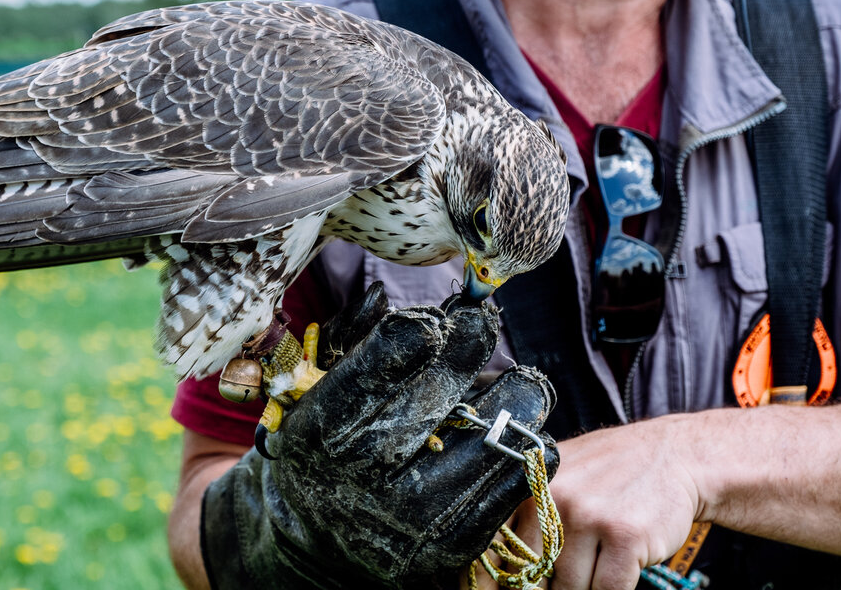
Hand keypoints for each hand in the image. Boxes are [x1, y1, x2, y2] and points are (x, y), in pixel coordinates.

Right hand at [201, 284, 558, 587]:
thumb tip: (380, 295)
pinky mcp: (453, 544)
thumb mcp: (316, 390)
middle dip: (471, 344)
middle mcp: (366, 473)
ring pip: (500, 432)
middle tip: (479, 326)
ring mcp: (413, 516)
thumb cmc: (324, 446)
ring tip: (512, 383)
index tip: (436, 321)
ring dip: (515, 395)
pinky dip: (524, 444)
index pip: (393, 353)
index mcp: (325, 426)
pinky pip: (519, 477)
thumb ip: (350, 338)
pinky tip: (511, 431)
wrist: (318, 543)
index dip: (425, 327)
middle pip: (446, 387)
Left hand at [508, 416, 701, 589]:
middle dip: (547, 586)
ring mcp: (589, 516)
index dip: (491, 580)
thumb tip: (505, 570)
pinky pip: (608, 589)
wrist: (673, 454)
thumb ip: (528, 514)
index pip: (494, 546)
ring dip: (585, 586)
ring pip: (571, 587)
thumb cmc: (611, 471)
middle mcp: (552, 498)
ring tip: (599, 561)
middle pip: (533, 575)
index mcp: (528, 486)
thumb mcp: (560, 475)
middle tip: (564, 575)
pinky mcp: (625, 536)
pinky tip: (620, 569)